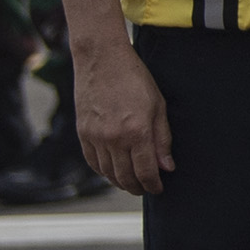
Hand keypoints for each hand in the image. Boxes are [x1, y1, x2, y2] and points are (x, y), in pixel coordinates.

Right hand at [75, 33, 171, 195]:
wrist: (101, 60)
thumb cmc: (135, 79)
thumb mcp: (158, 106)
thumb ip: (162, 139)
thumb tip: (167, 167)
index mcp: (136, 131)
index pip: (146, 171)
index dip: (153, 184)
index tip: (159, 189)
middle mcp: (113, 138)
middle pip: (125, 176)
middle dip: (137, 187)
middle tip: (146, 189)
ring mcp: (95, 137)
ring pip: (107, 172)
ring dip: (120, 182)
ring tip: (131, 183)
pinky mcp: (82, 133)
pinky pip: (92, 161)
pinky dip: (103, 171)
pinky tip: (112, 172)